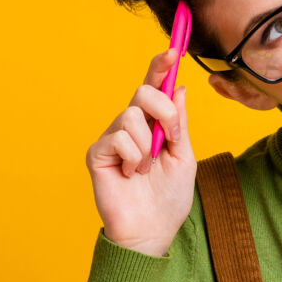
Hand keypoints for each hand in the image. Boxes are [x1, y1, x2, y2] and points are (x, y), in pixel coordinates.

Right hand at [87, 47, 194, 257]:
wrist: (152, 231)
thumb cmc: (168, 199)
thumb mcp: (184, 157)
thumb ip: (179, 123)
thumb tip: (179, 87)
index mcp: (153, 125)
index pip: (154, 88)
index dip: (161, 67)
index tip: (173, 51)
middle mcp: (130, 127)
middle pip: (143, 92)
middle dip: (163, 111)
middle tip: (170, 139)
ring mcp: (112, 138)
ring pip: (131, 116)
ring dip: (148, 145)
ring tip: (145, 169)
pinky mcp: (97, 153)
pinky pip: (119, 138)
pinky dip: (133, 157)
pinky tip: (131, 175)